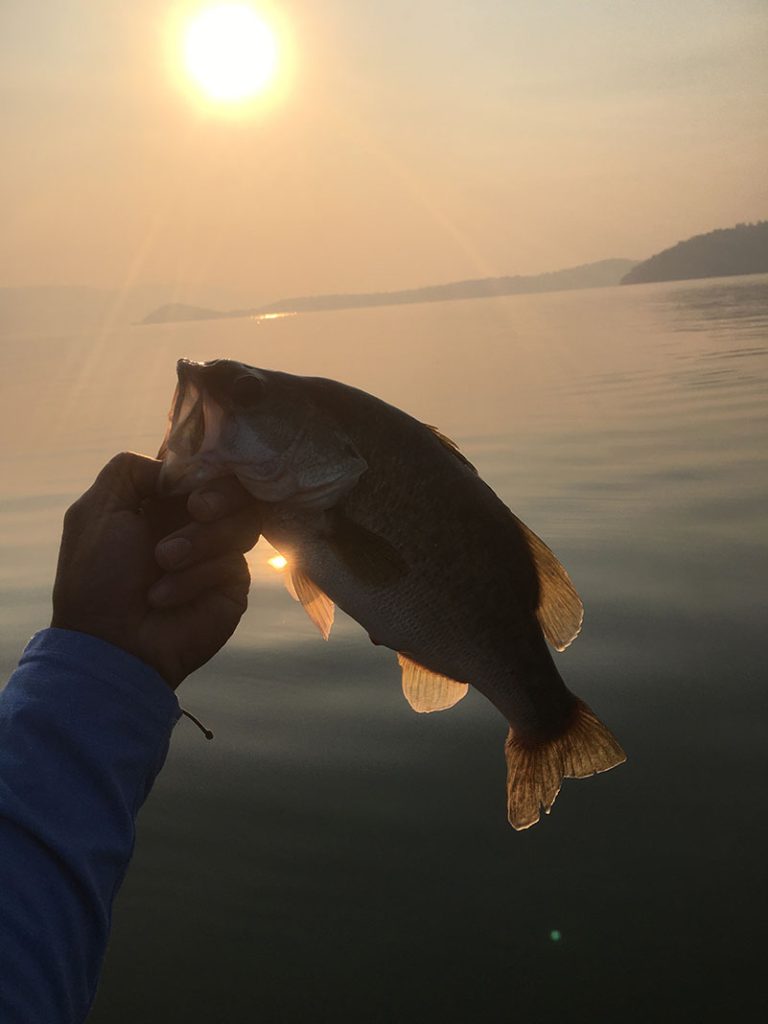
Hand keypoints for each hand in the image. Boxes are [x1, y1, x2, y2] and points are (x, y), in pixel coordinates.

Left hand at [51, 452, 262, 688]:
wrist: (111, 641)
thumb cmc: (97, 577)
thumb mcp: (97, 511)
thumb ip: (129, 470)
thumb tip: (176, 468)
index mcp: (163, 502)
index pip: (205, 467)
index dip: (206, 466)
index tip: (191, 477)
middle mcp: (195, 523)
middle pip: (236, 489)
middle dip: (219, 495)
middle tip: (197, 509)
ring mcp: (218, 554)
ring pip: (244, 521)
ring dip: (200, 540)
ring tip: (163, 562)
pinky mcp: (233, 585)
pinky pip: (233, 563)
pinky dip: (195, 577)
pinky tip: (164, 595)